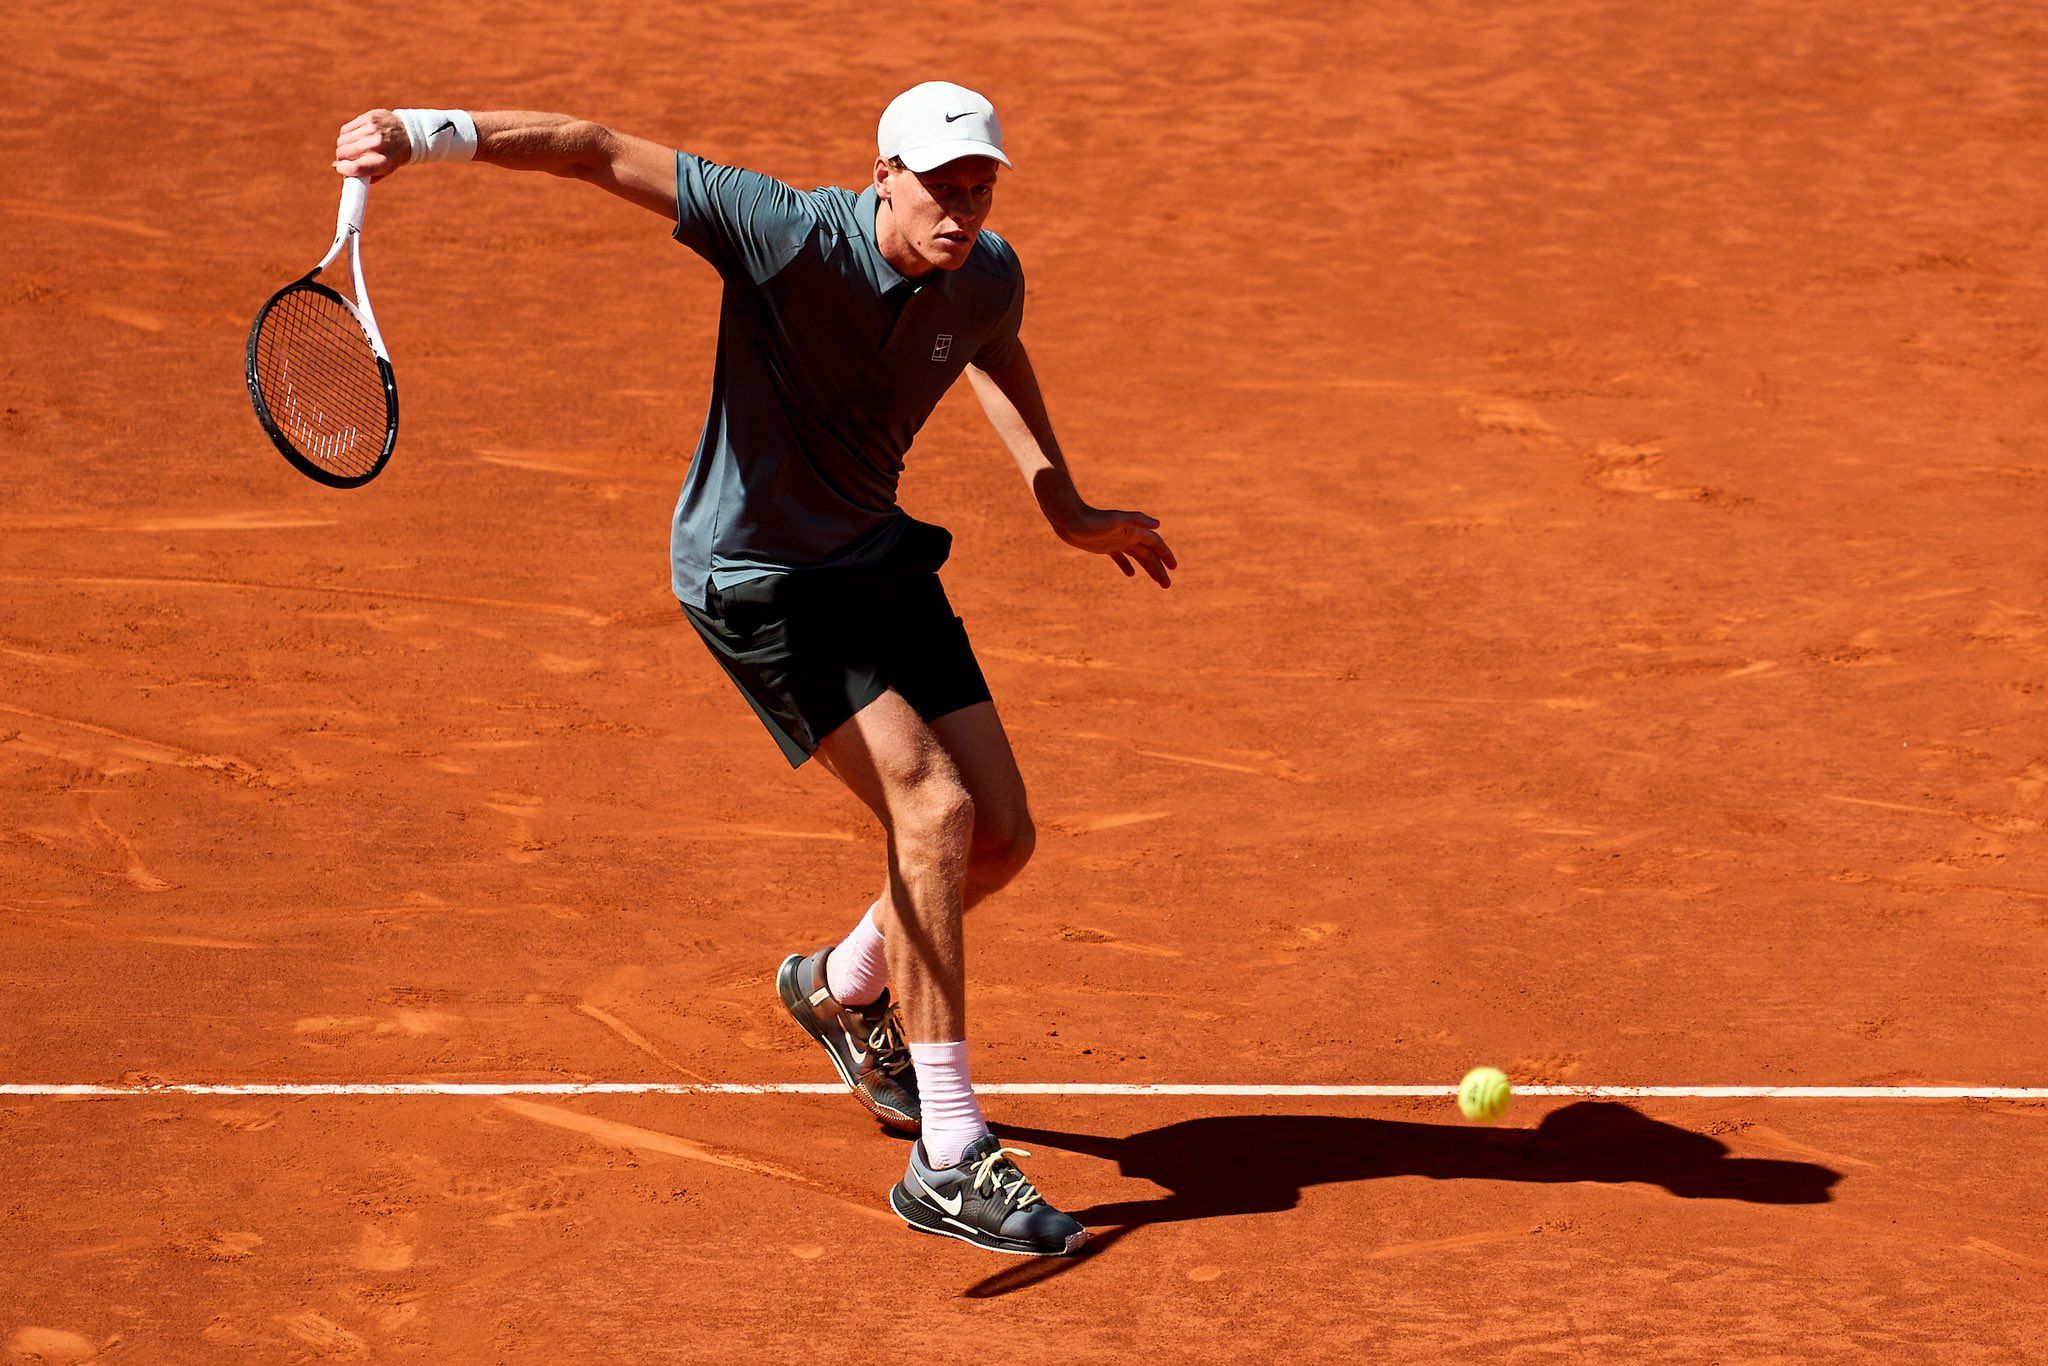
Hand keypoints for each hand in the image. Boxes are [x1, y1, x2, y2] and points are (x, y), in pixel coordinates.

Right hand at [333, 110, 411, 180]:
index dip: (343, 169)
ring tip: (354, 147)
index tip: (341, 168)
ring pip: (342, 141)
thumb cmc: (393, 155)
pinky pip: (345, 129)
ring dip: (344, 146)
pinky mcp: (367, 118)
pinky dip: (347, 135)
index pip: (354, 168)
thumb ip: (364, 174)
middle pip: (343, 153)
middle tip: (347, 158)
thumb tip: (339, 169)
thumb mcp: (385, 169)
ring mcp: (371, 130)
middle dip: (342, 158)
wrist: (409, 133)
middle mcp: (377, 145)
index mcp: (383, 162)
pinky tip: (356, 137)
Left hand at [1056, 505, 1176, 587]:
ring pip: (1138, 557)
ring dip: (1148, 569)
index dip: (1165, 554)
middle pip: (1149, 554)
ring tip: (1158, 582)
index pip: (1155, 543)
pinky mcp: (1106, 547)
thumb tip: (1158, 524)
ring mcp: (1118, 542)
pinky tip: (1131, 575)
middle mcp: (1129, 535)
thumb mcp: (1116, 519)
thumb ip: (1137, 519)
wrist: (1070, 519)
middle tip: (1167, 586)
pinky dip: (1127, 565)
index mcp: (1134, 530)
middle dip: (1159, 569)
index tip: (1174, 568)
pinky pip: (1121, 558)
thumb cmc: (1092, 519)